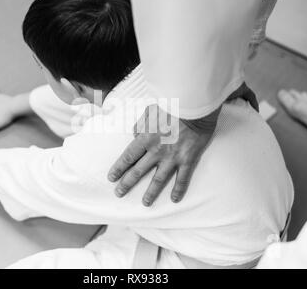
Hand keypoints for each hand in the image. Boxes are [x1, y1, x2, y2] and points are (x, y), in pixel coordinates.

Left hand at [107, 82, 256, 206]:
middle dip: (127, 183)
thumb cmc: (171, 105)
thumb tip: (135, 134)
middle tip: (119, 193)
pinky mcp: (188, 159)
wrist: (194, 105)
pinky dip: (179, 189)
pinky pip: (182, 178)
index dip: (118, 168)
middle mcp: (156, 151)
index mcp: (146, 138)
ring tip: (145, 203)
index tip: (111, 177)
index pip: (128, 157)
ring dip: (151, 192)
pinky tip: (175, 199)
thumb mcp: (150, 110)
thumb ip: (140, 124)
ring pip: (158, 179)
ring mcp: (172, 157)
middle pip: (138, 171)